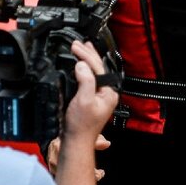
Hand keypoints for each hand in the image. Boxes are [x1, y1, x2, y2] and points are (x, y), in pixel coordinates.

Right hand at [47, 41, 116, 177]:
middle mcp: (107, 93)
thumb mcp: (83, 101)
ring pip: (95, 72)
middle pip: (99, 67)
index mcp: (109, 92)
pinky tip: (78, 65)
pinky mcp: (91, 98)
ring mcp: (100, 96)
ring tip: (81, 47)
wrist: (75, 141)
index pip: (99, 67)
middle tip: (78, 43)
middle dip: (88, 53)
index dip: (86, 55)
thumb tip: (82, 65)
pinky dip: (83, 69)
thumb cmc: (81, 126)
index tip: (75, 47)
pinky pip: (89, 78)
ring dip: (86, 59)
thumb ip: (85, 81)